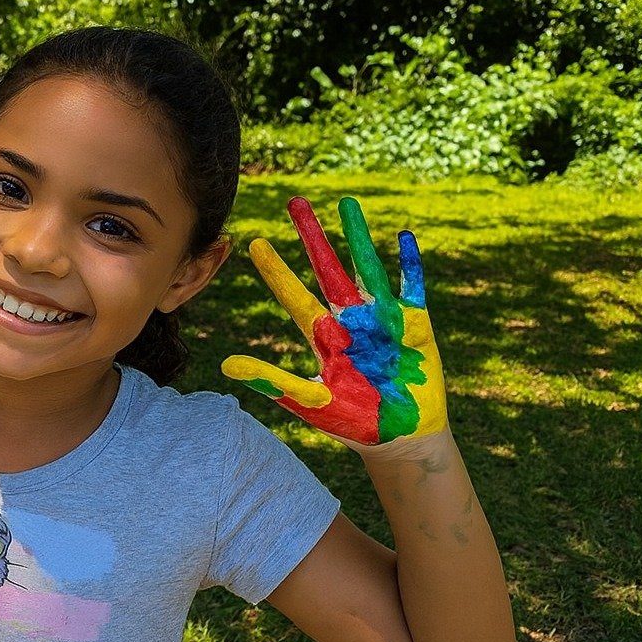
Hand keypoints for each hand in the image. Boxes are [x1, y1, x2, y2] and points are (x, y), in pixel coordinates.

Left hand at [222, 196, 446, 445]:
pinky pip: (411, 288)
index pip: (294, 295)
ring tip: (346, 204)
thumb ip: (272, 381)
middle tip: (296, 203)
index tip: (255, 243)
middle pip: (327, 269)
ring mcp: (381, 319)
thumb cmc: (352, 422)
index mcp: (323, 335)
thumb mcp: (310, 400)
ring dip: (357, 237)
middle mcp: (349, 320)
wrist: (399, 438)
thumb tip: (225, 366)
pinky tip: (404, 237)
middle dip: (312, 237)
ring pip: (367, 268)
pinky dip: (409, 265)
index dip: (276, 271)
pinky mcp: (415, 325)